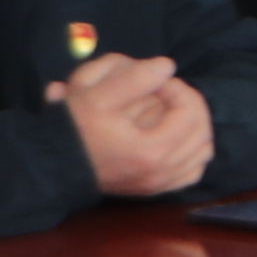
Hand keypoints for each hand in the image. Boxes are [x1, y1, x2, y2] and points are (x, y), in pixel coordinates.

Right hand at [61, 54, 217, 200]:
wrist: (53, 164)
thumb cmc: (73, 130)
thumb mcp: (98, 96)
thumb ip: (135, 78)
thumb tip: (167, 66)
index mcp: (152, 151)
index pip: (191, 112)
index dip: (179, 89)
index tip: (158, 81)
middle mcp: (161, 173)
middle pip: (202, 132)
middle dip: (190, 104)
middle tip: (167, 91)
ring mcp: (159, 184)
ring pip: (202, 153)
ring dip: (194, 126)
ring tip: (171, 109)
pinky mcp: (153, 189)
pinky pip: (192, 171)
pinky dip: (192, 150)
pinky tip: (176, 134)